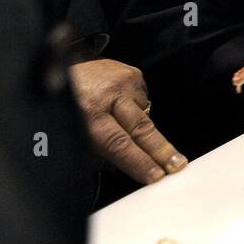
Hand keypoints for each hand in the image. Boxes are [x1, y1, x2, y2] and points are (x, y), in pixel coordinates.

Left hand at [69, 59, 185, 184]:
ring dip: (140, 129)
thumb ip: (98, 155)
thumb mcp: (74, 134)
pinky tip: (121, 107)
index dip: (139, 161)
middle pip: (141, 128)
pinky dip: (136, 110)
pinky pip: (143, 101)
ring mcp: (124, 81)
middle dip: (161, 149)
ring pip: (144, 116)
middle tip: (178, 165)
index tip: (156, 175)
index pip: (118, 143)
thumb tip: (123, 167)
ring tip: (120, 123)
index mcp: (88, 113)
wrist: (65, 67)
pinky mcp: (134, 73)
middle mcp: (109, 94)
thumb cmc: (68, 105)